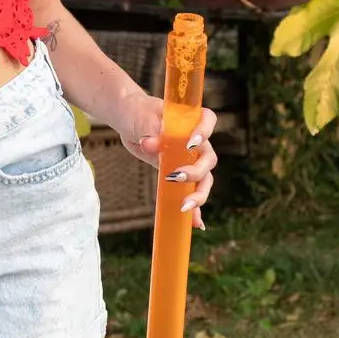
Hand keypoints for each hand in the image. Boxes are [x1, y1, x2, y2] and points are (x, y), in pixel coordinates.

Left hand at [112, 92, 217, 231]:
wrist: (130, 120)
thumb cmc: (138, 114)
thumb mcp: (141, 120)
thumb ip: (149, 131)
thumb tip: (149, 144)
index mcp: (189, 120)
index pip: (208, 120)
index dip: (204, 132)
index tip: (190, 144)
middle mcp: (195, 141)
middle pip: (208, 158)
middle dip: (197, 171)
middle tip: (177, 177)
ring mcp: (189, 158)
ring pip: (204, 178)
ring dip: (198, 193)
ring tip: (185, 207)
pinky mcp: (180, 172)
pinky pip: (191, 190)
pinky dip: (195, 207)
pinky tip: (195, 222)